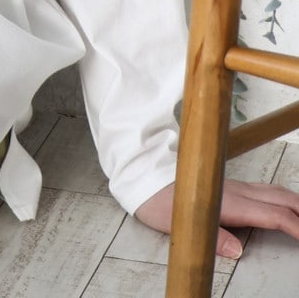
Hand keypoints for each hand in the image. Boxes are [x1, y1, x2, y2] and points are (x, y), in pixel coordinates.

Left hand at [136, 177, 298, 258]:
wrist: (144, 177)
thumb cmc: (159, 201)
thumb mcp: (181, 226)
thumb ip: (211, 239)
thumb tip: (237, 251)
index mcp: (229, 203)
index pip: (274, 214)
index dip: (297, 227)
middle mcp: (235, 191)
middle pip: (281, 199)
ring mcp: (233, 187)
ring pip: (274, 191)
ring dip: (295, 203)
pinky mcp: (229, 187)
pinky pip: (263, 190)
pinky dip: (281, 199)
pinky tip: (283, 205)